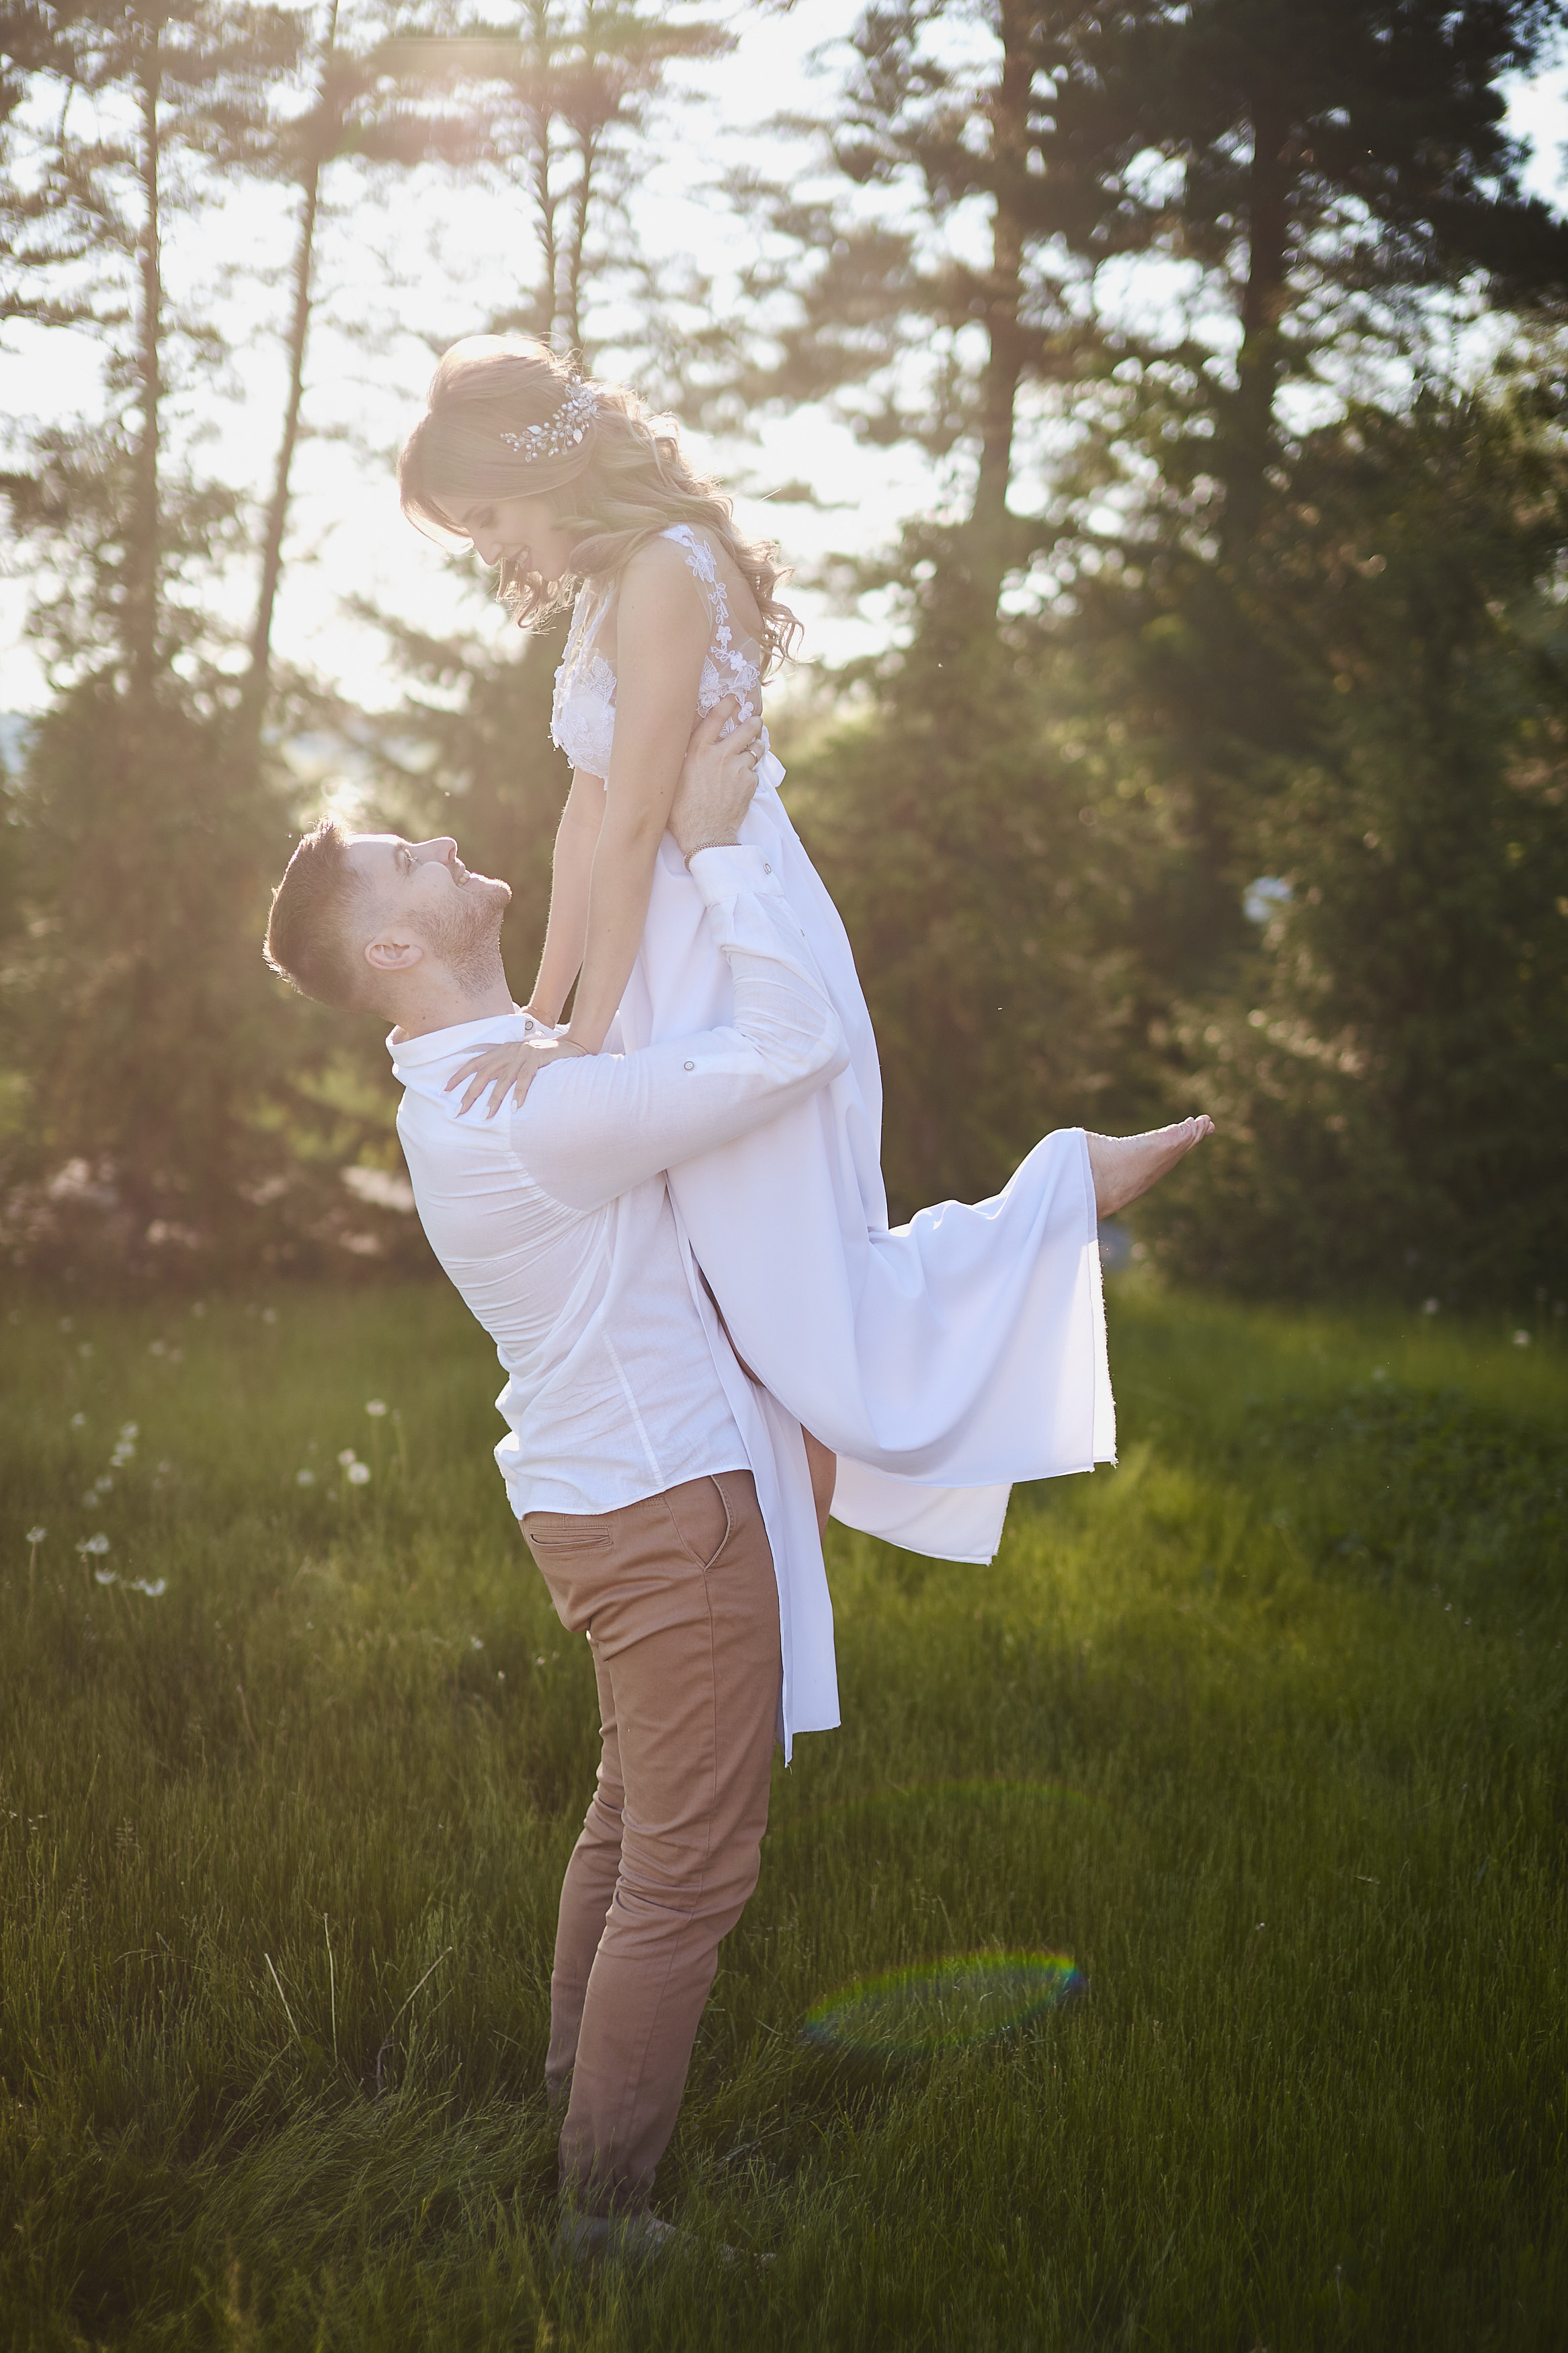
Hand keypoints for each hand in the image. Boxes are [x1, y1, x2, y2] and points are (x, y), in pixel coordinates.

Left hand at [447, 1033, 589, 1117]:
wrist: (572, 1045)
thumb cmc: (545, 1057)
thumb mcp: (520, 1060)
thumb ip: (506, 1070)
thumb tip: (489, 1090)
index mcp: (501, 1051)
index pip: (474, 1063)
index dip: (458, 1076)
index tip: (444, 1091)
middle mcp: (509, 1051)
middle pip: (484, 1074)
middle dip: (470, 1094)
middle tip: (459, 1112)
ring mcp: (523, 1054)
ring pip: (503, 1079)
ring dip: (494, 1099)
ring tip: (485, 1116)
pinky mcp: (538, 1058)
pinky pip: (526, 1079)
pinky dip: (519, 1093)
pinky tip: (515, 1108)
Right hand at [669, 695, 765, 861]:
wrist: (704, 835)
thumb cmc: (682, 811)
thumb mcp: (674, 779)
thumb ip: (682, 759)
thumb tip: (680, 747)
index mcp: (698, 751)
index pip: (715, 719)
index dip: (726, 706)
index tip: (733, 699)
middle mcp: (720, 755)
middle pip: (746, 730)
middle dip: (753, 724)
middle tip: (756, 722)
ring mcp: (737, 768)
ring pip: (755, 750)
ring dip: (756, 748)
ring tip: (755, 748)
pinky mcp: (749, 783)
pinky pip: (753, 772)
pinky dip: (750, 774)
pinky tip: (742, 782)